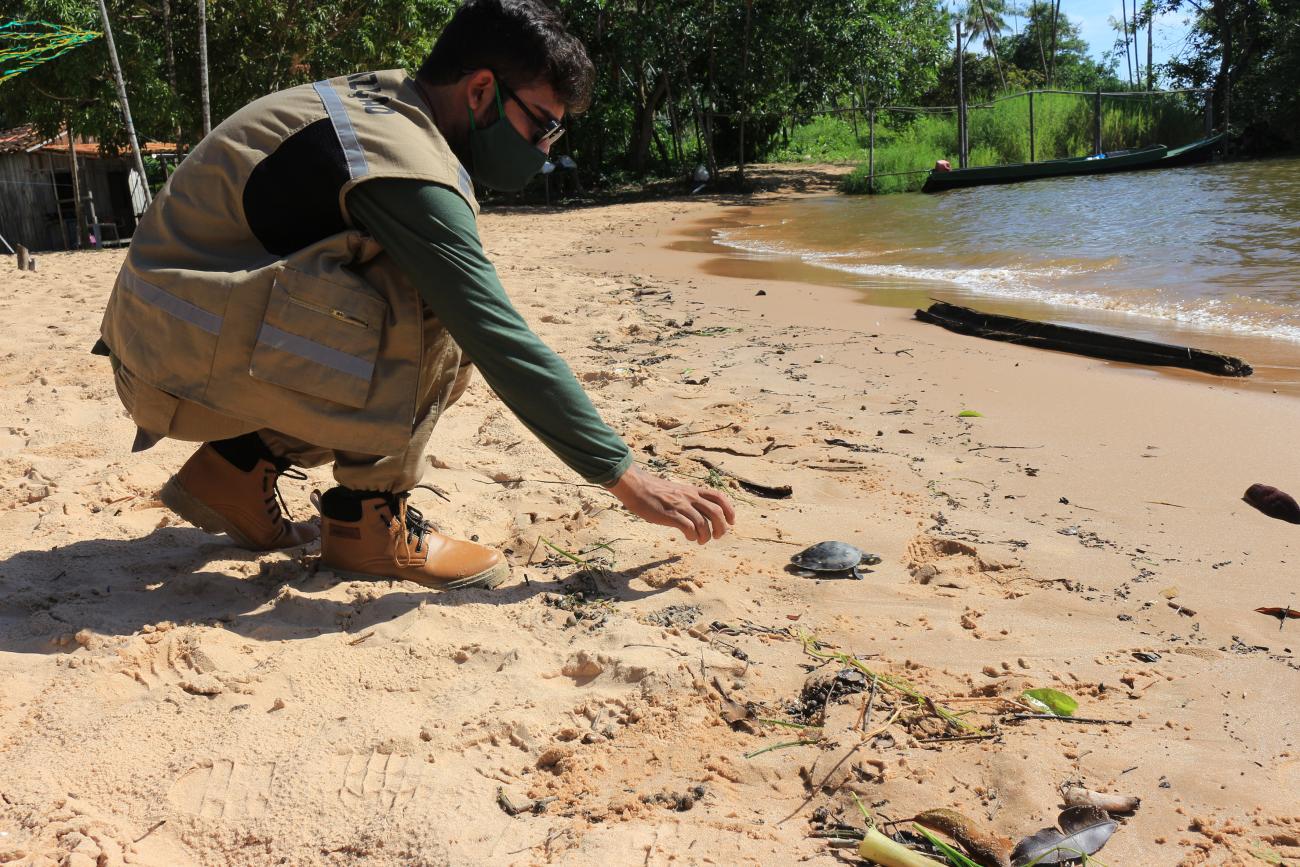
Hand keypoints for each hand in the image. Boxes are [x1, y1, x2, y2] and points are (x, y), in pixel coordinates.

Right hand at [606, 465, 735, 544]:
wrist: (637, 487)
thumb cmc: (654, 491)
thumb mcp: (677, 491)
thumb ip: (688, 500)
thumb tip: (697, 515)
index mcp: (693, 490)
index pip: (719, 497)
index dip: (730, 510)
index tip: (731, 522)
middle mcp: (690, 497)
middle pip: (716, 512)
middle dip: (721, 527)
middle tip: (717, 536)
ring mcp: (681, 506)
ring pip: (703, 523)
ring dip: (706, 536)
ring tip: (700, 541)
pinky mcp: (670, 515)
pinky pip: (689, 528)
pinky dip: (692, 536)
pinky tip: (689, 538)